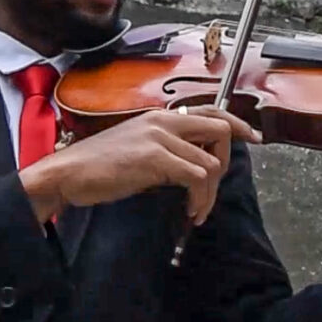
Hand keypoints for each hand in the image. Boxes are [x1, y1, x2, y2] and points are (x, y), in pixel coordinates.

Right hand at [19, 106, 260, 224]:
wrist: (68, 173)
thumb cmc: (98, 166)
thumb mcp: (137, 148)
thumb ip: (165, 148)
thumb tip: (193, 164)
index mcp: (160, 116)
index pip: (210, 111)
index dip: (237, 123)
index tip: (253, 138)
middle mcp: (164, 121)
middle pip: (220, 131)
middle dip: (226, 163)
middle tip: (213, 191)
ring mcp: (160, 138)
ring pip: (210, 162)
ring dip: (210, 193)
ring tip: (196, 210)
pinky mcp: (155, 159)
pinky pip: (197, 176)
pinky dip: (200, 198)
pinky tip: (189, 211)